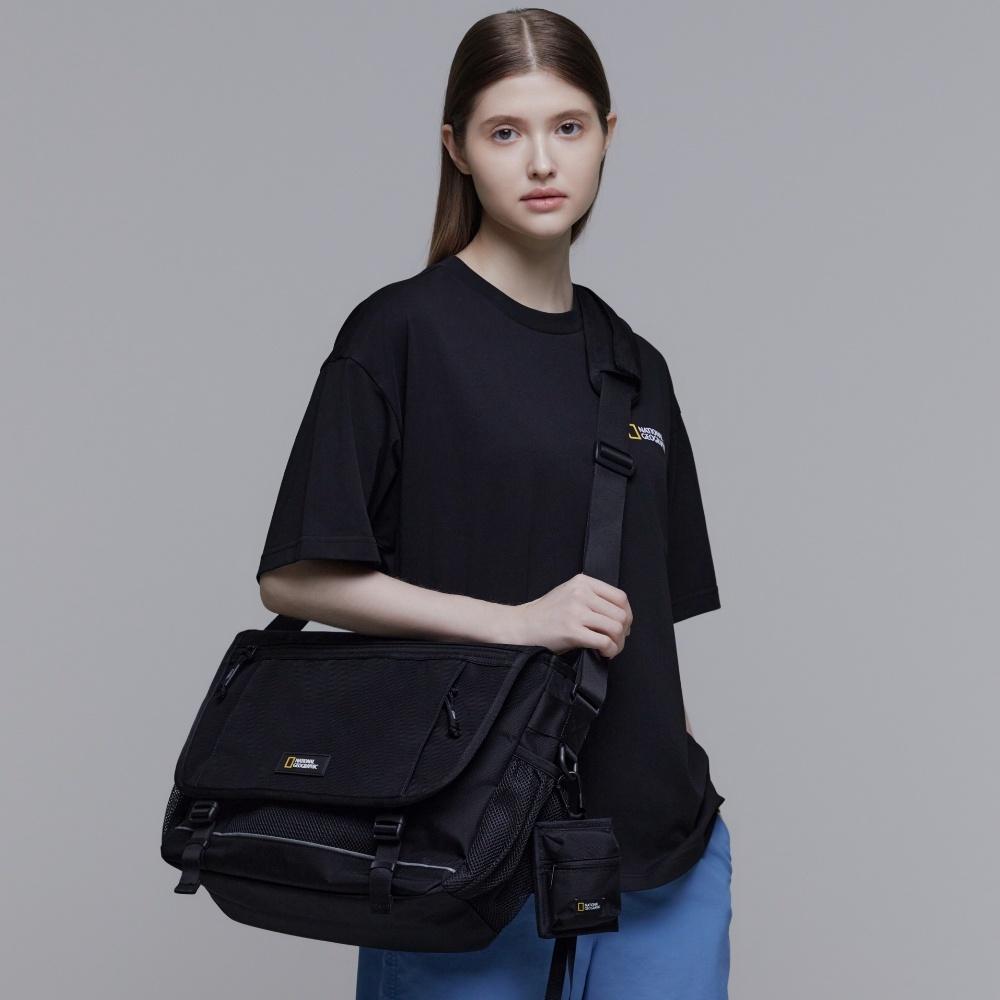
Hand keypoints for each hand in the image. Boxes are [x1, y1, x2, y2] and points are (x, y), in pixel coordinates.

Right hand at [509, 573, 632, 658]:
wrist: (522, 626)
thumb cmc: (546, 614)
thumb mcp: (570, 594)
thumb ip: (593, 597)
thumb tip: (620, 615)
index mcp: (582, 582)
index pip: (620, 597)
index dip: (627, 615)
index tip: (624, 626)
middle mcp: (580, 593)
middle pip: (620, 614)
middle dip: (623, 633)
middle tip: (617, 642)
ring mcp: (576, 611)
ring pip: (616, 628)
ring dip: (618, 643)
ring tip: (610, 648)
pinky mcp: (572, 630)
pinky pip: (604, 641)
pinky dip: (609, 651)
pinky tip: (603, 653)